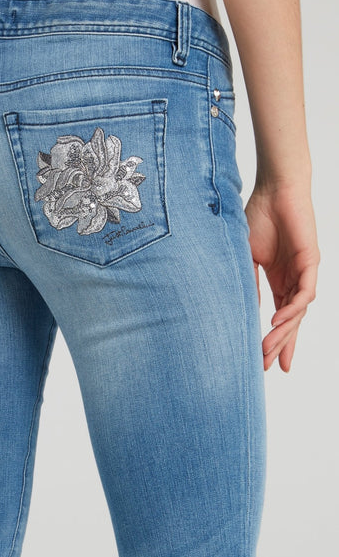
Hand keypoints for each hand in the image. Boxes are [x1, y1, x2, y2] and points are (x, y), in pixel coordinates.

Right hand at [244, 183, 319, 371]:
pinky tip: (277, 321)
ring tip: (268, 348)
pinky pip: (305, 292)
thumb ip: (249, 284)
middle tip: (268, 366)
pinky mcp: (311, 262)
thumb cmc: (259, 217)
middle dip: (279, 344)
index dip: (274, 340)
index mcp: (279, 280)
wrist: (274, 190)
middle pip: (290, 321)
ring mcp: (304, 272)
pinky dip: (292, 308)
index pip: (279, 317)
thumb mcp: (247, 258)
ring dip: (284, 331)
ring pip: (298, 311)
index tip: (264, 363)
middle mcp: (294, 280)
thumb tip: (244, 311)